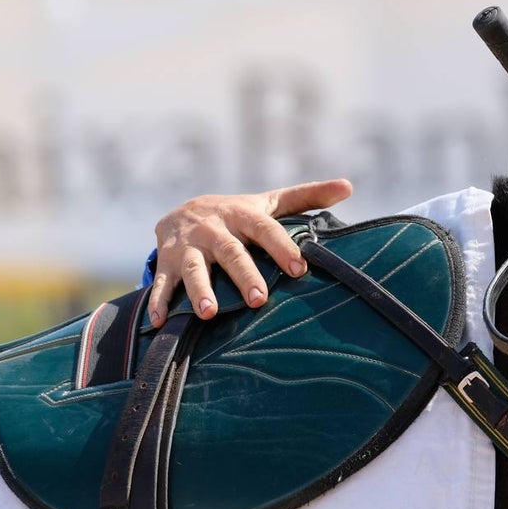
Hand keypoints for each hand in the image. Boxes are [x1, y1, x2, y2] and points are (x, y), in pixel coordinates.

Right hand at [147, 179, 352, 325]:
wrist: (181, 211)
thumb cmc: (238, 215)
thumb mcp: (268, 203)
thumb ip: (306, 196)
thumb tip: (349, 186)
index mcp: (243, 215)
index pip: (266, 229)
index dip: (282, 248)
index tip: (299, 269)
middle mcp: (215, 229)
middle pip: (231, 252)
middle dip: (244, 275)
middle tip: (258, 300)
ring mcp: (189, 247)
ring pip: (195, 268)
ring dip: (199, 289)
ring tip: (208, 313)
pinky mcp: (168, 263)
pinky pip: (162, 283)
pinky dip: (158, 301)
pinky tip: (159, 322)